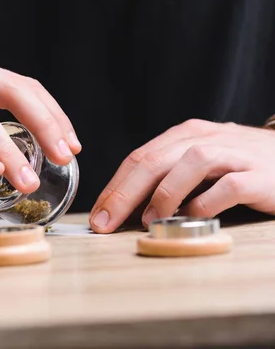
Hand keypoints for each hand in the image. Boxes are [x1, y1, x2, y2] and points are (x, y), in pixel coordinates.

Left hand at [89, 119, 274, 232]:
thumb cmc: (241, 165)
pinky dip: (205, 204)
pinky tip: (193, 218)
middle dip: (123, 194)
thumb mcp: (200, 164)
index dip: (114, 187)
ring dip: (163, 195)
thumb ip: (169, 177)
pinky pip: (227, 188)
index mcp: (185, 135)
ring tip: (149, 221)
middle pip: (154, 161)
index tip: (98, 214)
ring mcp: (234, 154)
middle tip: (106, 222)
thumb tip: (130, 207)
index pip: (139, 158)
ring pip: (188, 165)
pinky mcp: (259, 176)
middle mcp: (205, 138)